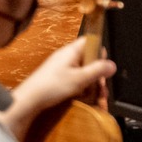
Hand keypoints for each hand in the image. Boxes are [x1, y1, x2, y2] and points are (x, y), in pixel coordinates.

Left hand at [3, 37, 117, 141]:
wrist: (28, 100)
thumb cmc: (52, 86)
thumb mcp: (79, 79)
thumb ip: (97, 71)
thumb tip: (113, 65)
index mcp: (72, 50)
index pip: (91, 41)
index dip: (99, 52)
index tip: (103, 67)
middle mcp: (67, 56)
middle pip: (88, 59)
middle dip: (97, 74)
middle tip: (101, 90)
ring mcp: (61, 67)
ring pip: (82, 71)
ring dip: (90, 83)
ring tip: (95, 98)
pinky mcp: (57, 78)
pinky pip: (74, 78)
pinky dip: (81, 87)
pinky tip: (82, 98)